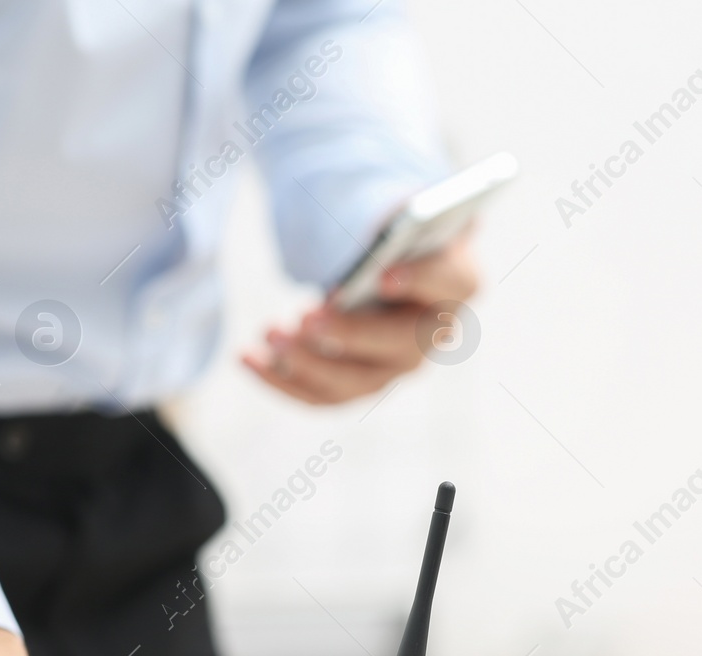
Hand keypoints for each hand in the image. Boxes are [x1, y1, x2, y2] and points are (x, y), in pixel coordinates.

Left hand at [242, 232, 479, 404]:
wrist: (381, 262)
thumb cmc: (391, 233)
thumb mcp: (395, 213)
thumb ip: (394, 217)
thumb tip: (383, 222)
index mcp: (456, 281)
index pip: (452, 282)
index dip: (421, 279)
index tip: (383, 275)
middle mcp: (433, 334)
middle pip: (400, 347)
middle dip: (351, 335)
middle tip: (307, 316)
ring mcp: (395, 367)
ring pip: (354, 382)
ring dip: (307, 363)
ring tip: (270, 331)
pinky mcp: (357, 384)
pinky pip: (319, 395)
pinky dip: (279, 379)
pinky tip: (246, 356)